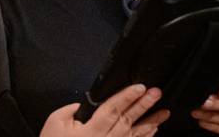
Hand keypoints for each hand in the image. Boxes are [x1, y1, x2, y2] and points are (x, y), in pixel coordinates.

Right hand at [40, 84, 168, 136]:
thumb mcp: (54, 122)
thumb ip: (69, 110)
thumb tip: (82, 105)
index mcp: (90, 131)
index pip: (112, 109)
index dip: (126, 97)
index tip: (140, 87)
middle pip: (127, 120)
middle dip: (143, 105)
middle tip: (157, 94)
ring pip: (134, 134)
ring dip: (151, 122)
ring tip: (164, 112)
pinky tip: (153, 130)